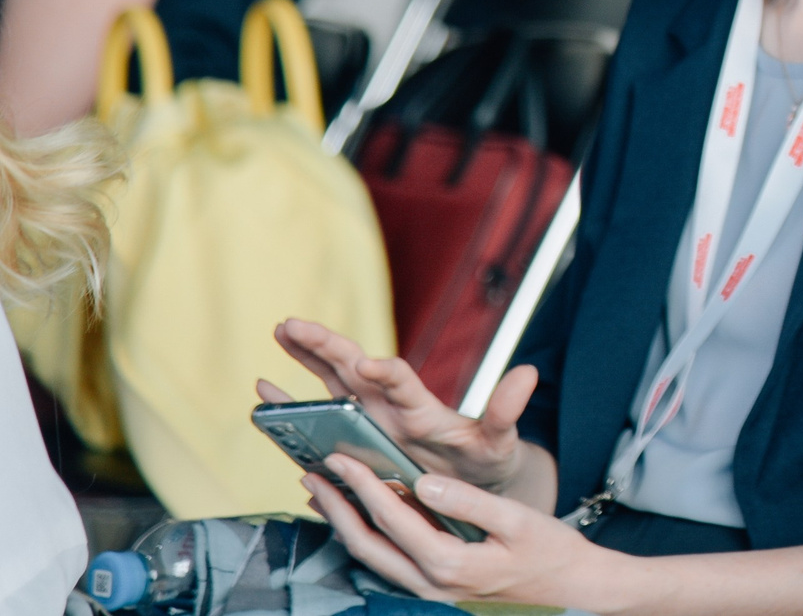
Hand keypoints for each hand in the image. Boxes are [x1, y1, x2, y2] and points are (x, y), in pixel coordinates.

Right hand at [266, 317, 549, 502]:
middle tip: (292, 324)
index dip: (385, 371)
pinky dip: (291, 404)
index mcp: (420, 409)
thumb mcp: (499, 441)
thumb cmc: (485, 461)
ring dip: (306, 358)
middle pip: (353, 368)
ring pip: (332, 383)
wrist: (472, 485)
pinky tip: (265, 387)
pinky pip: (316, 421)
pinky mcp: (352, 443)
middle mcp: (389, 407)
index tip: (368, 364)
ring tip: (281, 330)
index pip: (400, 381)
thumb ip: (506, 412)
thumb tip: (529, 373)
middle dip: (325, 346)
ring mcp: (369, 421)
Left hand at [303, 454, 623, 610]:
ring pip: (370, 557)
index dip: (362, 484)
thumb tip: (423, 482)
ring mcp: (428, 591)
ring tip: (323, 492)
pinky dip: (366, 535)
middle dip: (335, 507)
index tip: (340, 456)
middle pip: (366, 544)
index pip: (392, 518)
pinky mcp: (433, 588)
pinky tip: (360, 516)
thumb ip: (468, 502)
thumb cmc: (548, 551)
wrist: (568, 588)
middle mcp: (429, 583)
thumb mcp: (517, 520)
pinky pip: (385, 562)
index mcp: (448, 563)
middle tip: (312, 473)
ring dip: (343, 523)